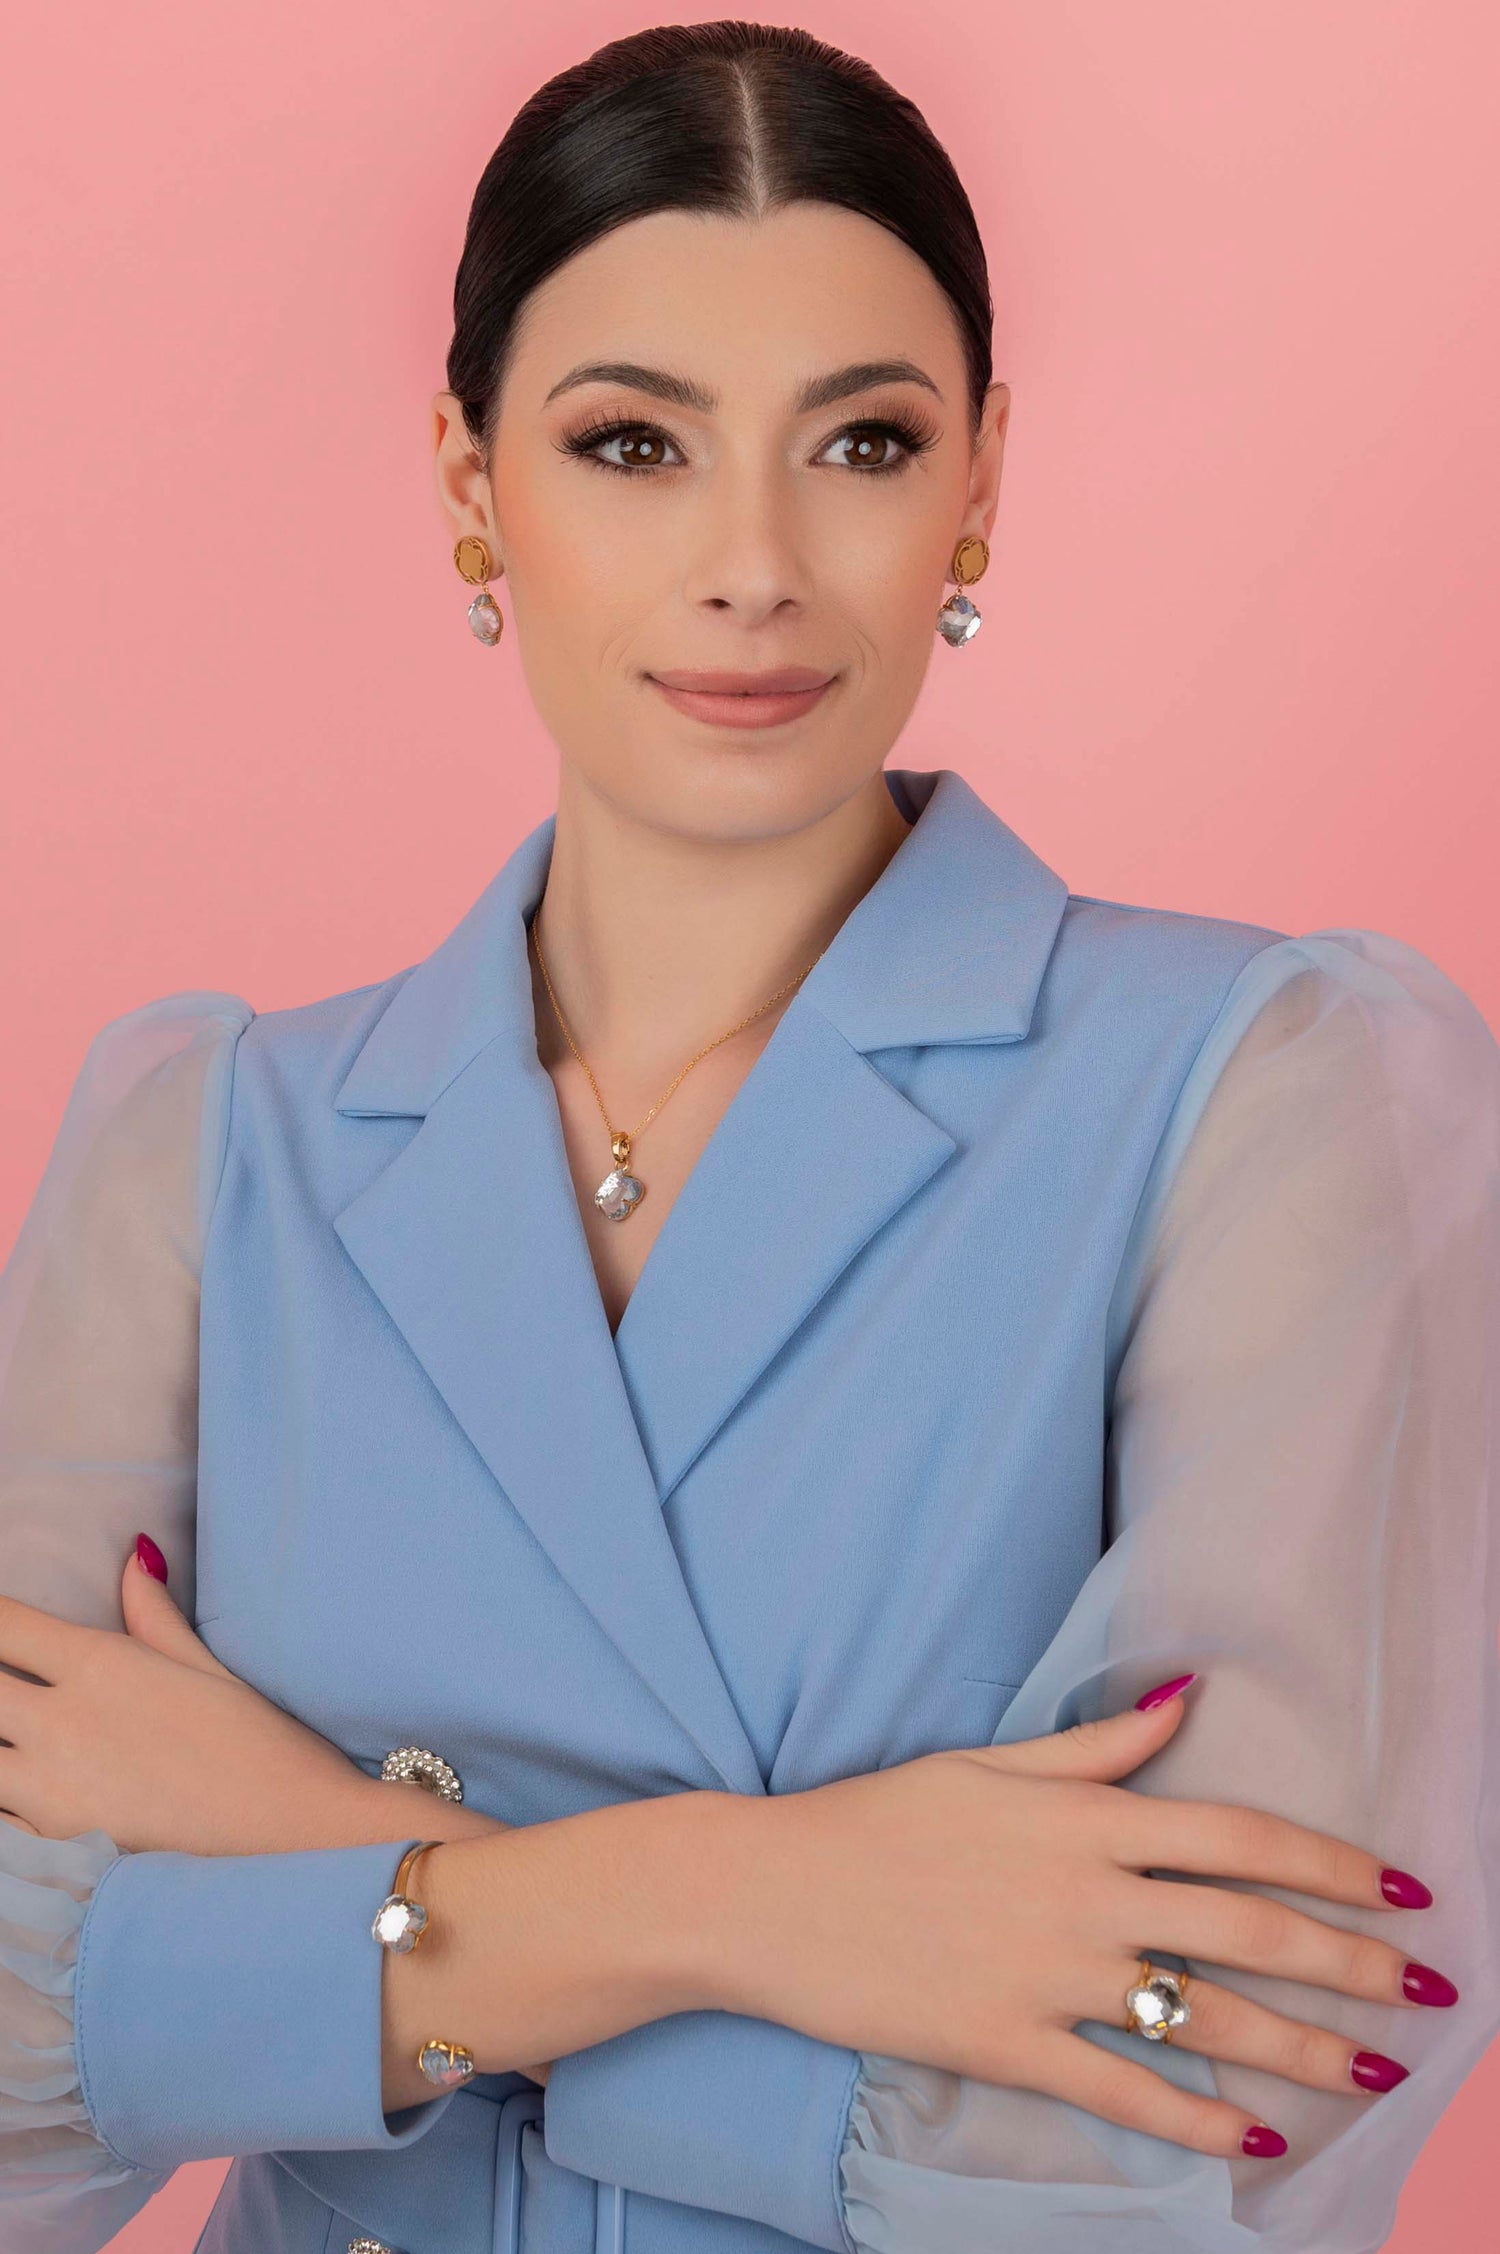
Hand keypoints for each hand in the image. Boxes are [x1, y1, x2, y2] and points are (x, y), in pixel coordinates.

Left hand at [0, 1546, 400, 1855]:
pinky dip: (4, 1807)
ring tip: (18, 1745)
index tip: (3, 1629)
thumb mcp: (208, 1669)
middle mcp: (63, 1723)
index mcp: (101, 1665)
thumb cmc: (262, 1747)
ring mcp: (49, 1792)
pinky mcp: (53, 1851)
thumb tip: (135, 1554)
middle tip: (14, 1692)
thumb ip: (153, 1616)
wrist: (296, 1837)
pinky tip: (24, 1798)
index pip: (4, 1624)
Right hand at [708, 1683, 1449, 2159]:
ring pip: (1206, 2020)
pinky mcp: (1010, 2045)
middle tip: (1427, 1991)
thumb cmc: (880, 1817)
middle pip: (1248, 1932)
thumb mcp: (989, 1762)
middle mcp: (1084, 1894)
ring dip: (1303, 2051)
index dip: (1331, 1863)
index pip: (1239, 1836)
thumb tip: (1185, 1696)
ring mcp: (1049, 1976)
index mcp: (1083, 1816)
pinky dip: (1198, 2120)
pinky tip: (1255, 2137)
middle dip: (1351, 1965)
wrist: (770, 1892)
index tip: (1400, 1889)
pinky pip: (1126, 2090)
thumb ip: (1097, 1743)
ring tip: (1372, 2075)